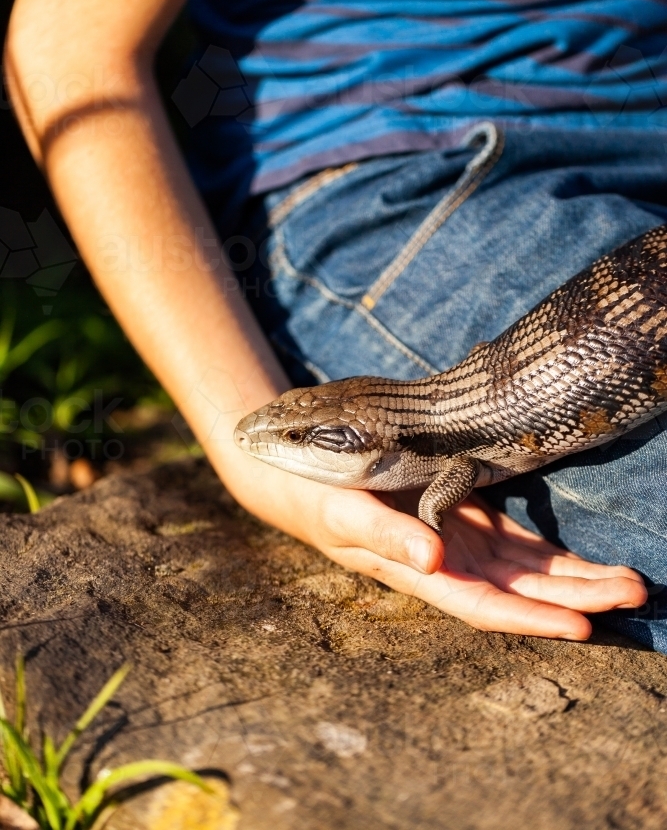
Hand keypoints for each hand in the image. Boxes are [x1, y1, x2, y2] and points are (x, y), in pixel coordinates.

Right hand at [222, 450, 646, 639]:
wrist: (301, 474)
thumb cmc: (316, 495)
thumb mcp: (343, 512)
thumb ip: (385, 535)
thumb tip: (432, 559)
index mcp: (419, 571)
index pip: (484, 606)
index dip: (531, 619)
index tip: (582, 626)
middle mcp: (448, 564)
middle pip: (523, 592)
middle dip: (578, 598)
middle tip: (635, 593)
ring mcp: (460, 540)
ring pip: (530, 571)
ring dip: (579, 579)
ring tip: (632, 583)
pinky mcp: (466, 516)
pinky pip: (520, 543)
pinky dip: (557, 555)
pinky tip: (592, 564)